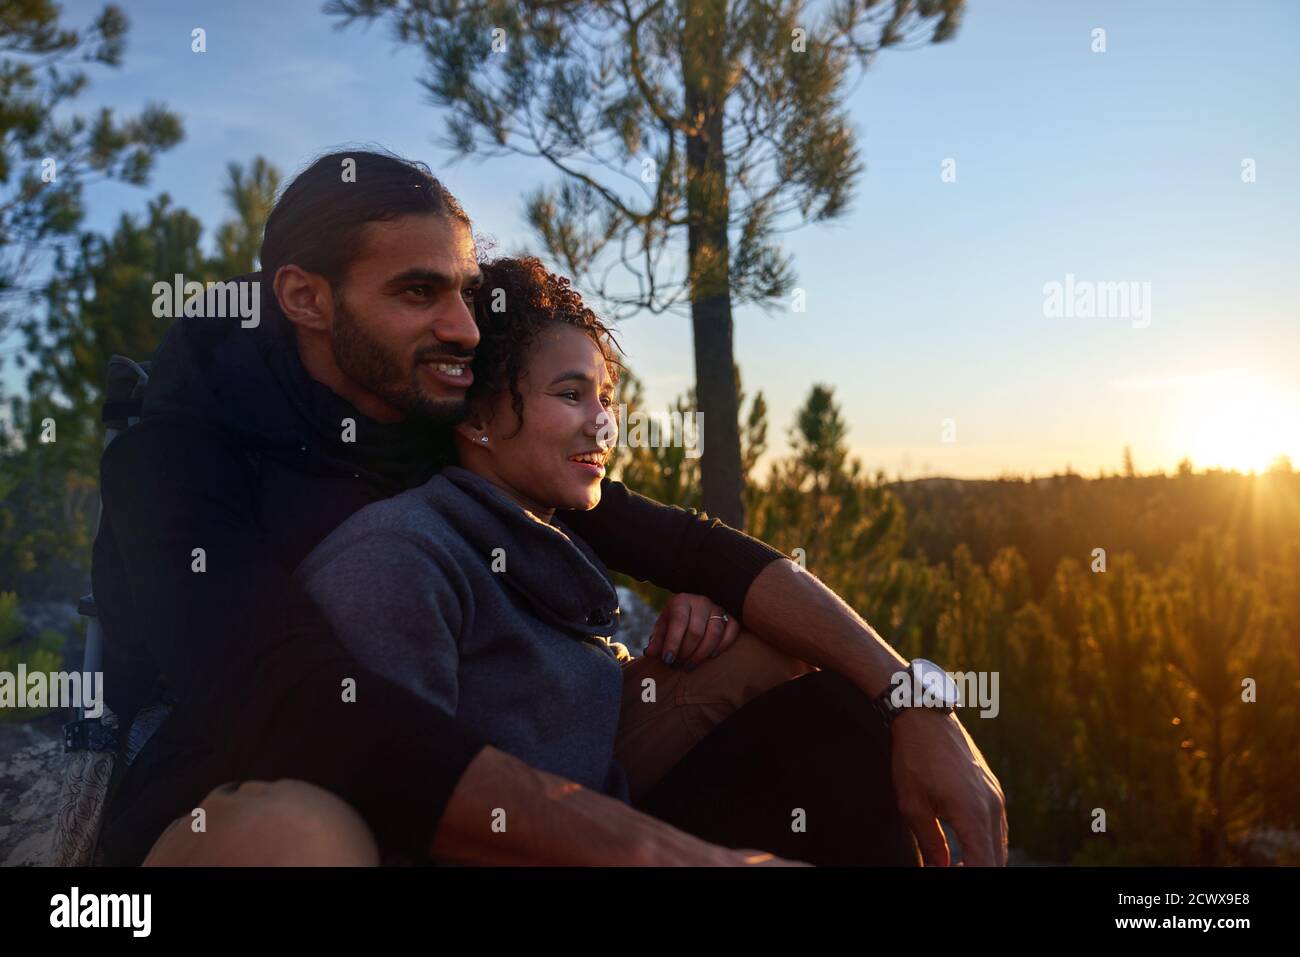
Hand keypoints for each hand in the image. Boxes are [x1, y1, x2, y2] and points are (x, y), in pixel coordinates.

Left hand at [643, 593, 741, 666]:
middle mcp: (701, 602)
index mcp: (681, 601)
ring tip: (691, 665)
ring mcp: (717, 608)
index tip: (668, 660)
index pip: (678, 622)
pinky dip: (723, 646)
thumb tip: (649, 653)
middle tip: (679, 665)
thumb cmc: (676, 621)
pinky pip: (731, 631)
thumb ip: (657, 640)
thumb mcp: (663, 627)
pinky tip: (712, 656)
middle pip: (696, 631)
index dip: (673, 643)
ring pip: (714, 633)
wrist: (694, 608)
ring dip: (702, 653)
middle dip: (686, 652)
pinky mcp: (731, 616)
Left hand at [890, 709, 1007, 865]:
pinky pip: (998, 827)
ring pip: (1000, 844)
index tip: (951, 873)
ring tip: (956, 865)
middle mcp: (992, 805)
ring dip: (983, 860)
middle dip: (978, 869)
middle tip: (952, 870)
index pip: (984, 864)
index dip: (969, 875)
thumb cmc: (914, 759)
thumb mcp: (912, 805)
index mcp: (973, 812)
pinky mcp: (993, 790)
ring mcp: (996, 796)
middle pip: (997, 859)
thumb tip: (943, 867)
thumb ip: (930, 842)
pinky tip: (966, 849)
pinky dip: (987, 844)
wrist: (926, 717)